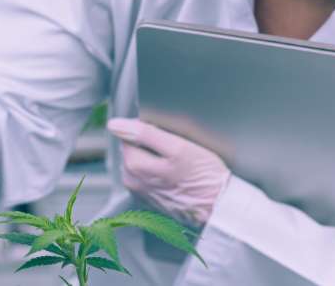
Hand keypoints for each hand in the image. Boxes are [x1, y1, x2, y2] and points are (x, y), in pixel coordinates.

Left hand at [107, 117, 230, 226]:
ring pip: (142, 162)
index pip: (129, 134)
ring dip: (156, 158)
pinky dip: (160, 171)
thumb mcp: (179, 147)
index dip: (149, 130)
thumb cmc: (204, 177)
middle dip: (151, 145)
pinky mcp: (150, 199)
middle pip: (133, 148)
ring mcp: (140, 192)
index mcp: (134, 166)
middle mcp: (131, 181)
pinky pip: (149, 176)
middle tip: (176, 150)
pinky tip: (177, 175)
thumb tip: (115, 125)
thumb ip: (145, 134)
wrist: (219, 209)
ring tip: (178, 164)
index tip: (168, 136)